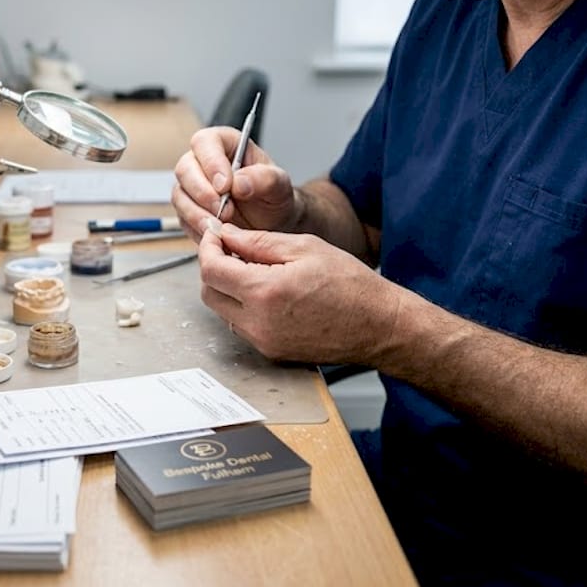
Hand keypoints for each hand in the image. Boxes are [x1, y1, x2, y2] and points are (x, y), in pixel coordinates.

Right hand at [171, 126, 296, 241]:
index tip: (225, 186)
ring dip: (198, 214)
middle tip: (224, 211)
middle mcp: (202, 162)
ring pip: (180, 195)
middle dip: (203, 193)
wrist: (271, 223)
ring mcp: (192, 186)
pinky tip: (216, 234)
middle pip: (185, 169)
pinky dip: (197, 228)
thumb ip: (265, 178)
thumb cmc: (272, 196)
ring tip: (221, 226)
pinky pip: (182, 218)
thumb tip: (239, 182)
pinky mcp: (187, 210)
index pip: (205, 142)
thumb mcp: (279, 185)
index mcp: (225, 144)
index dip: (211, 163)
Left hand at [197, 222, 403, 364]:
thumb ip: (257, 241)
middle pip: (209, 293)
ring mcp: (264, 342)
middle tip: (231, 249)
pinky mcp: (272, 352)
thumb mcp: (304, 247)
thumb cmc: (351, 285)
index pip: (210, 269)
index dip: (208, 247)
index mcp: (265, 292)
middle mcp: (259, 323)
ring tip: (254, 269)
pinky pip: (242, 326)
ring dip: (228, 288)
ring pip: (223, 311)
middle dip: (214, 267)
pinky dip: (244, 306)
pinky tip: (267, 291)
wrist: (378, 326)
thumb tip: (226, 235)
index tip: (216, 234)